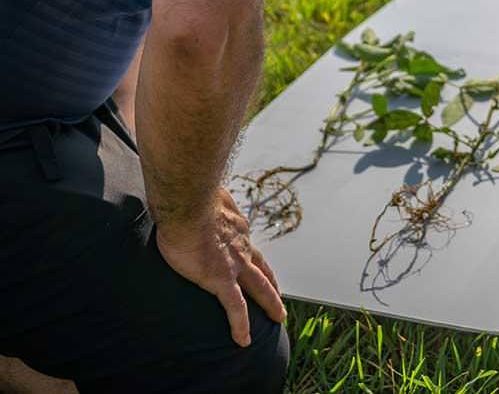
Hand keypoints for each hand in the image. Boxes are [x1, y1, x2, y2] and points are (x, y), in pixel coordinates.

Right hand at [155, 187, 286, 345]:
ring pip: (259, 287)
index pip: (246, 243)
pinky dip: (241, 325)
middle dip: (272, 283)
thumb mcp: (202, 194)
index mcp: (235, 226)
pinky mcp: (221, 279)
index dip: (251, 254)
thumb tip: (196, 189)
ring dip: (271, 303)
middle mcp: (240, 245)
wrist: (187, 204)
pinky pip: (235, 308)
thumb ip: (203, 197)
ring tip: (279, 318)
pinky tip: (244, 341)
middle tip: (280, 297)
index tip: (254, 263)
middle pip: (262, 268)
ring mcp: (234, 263)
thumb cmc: (188, 195)